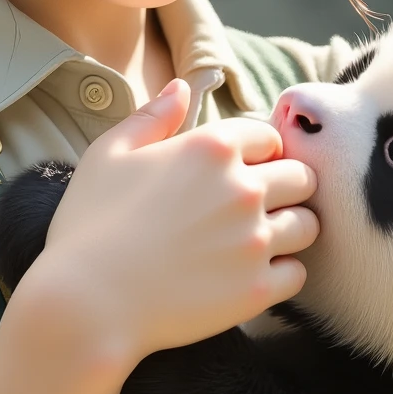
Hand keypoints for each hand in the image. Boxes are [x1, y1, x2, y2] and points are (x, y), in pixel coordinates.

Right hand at [15, 82, 317, 367]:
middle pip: (301, 177)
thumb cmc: (89, 226)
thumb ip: (152, 116)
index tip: (240, 172)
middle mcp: (243, 188)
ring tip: (256, 242)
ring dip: (289, 230)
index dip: (257, 153)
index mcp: (211, 147)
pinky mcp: (257, 289)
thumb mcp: (109, 154)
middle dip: (284, 188)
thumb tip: (182, 87)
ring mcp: (254, 240)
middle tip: (254, 208)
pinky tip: (250, 276)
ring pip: (308, 224)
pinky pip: (297, 273)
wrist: (84, 305)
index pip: (269, 136)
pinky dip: (281, 274)